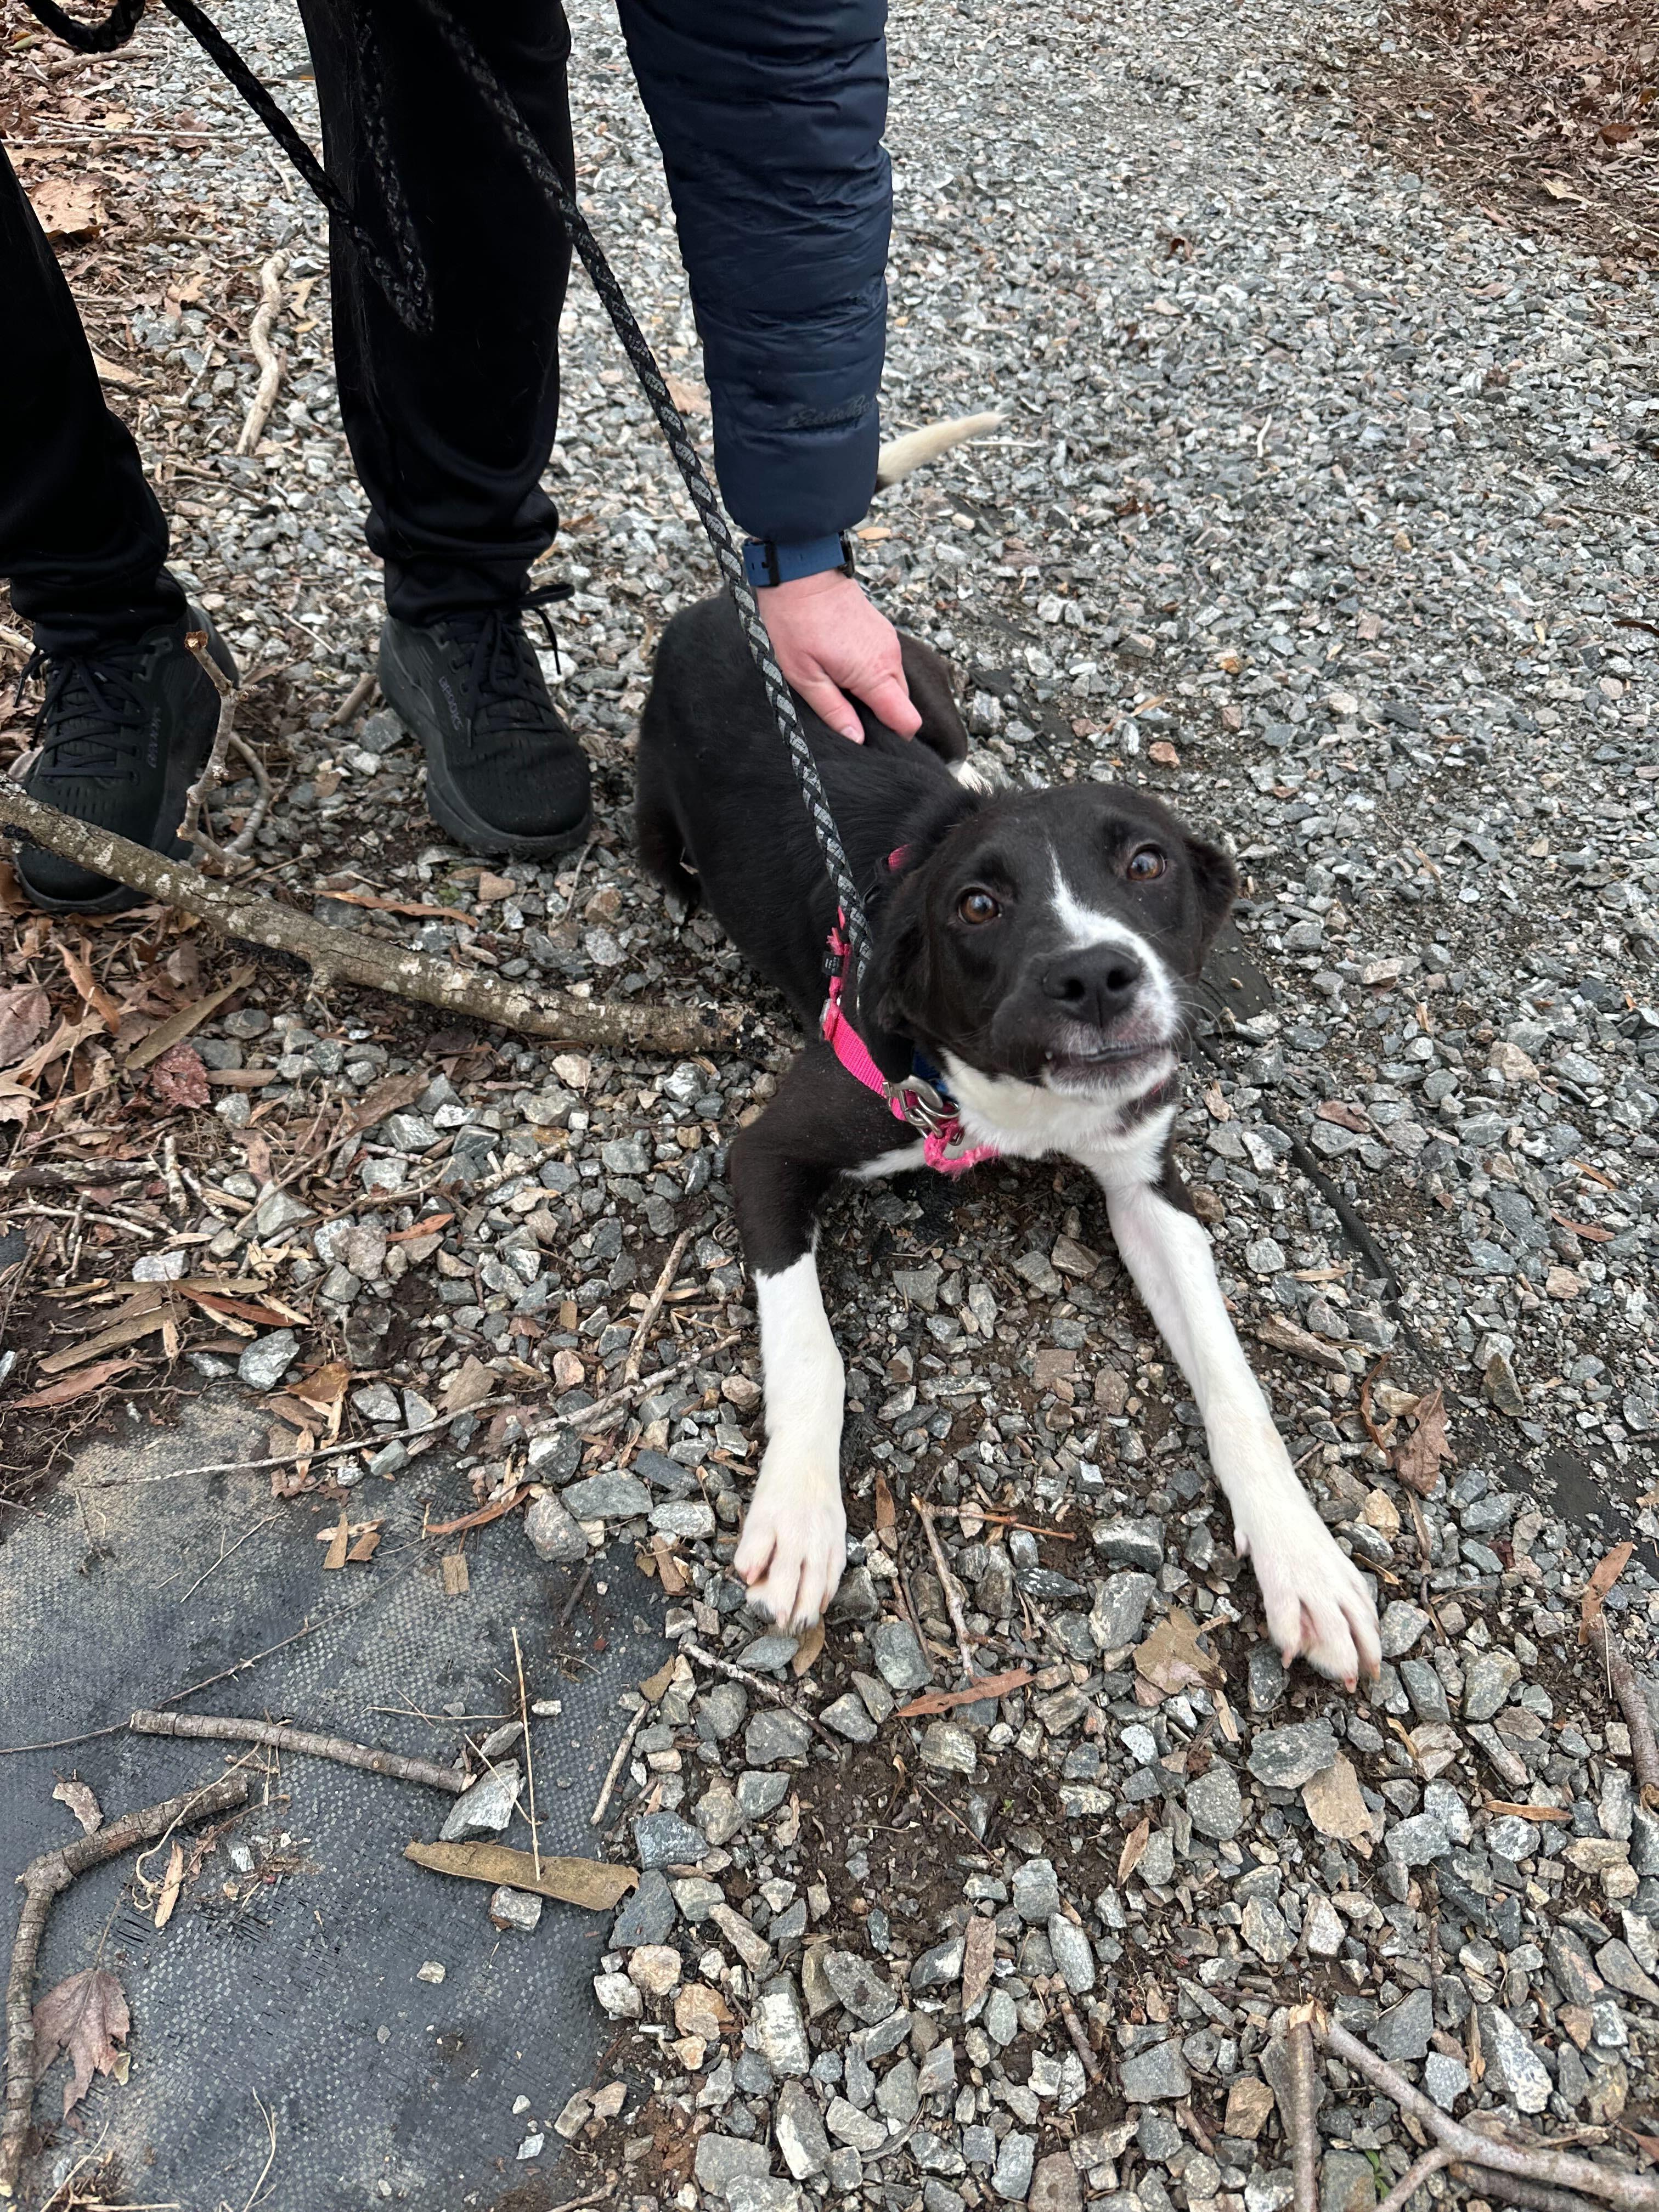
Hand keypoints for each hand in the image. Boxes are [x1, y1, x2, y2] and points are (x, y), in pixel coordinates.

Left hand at [757, 570, 921, 743]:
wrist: (801, 572)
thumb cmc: (795, 621)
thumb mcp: (804, 676)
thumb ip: (833, 711)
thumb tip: (856, 739)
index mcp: (874, 673)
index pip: (906, 720)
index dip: (893, 737)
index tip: (871, 739)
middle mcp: (889, 657)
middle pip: (900, 704)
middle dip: (879, 715)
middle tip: (846, 712)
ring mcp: (887, 641)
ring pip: (892, 684)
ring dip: (872, 693)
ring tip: (840, 686)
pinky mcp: (882, 631)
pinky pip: (885, 665)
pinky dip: (870, 674)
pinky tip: (843, 667)